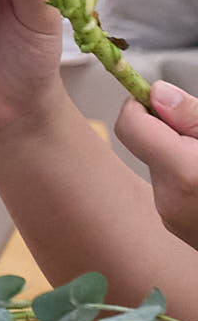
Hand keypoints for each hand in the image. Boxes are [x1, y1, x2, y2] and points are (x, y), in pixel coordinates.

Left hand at [113, 80, 197, 248]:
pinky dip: (188, 175)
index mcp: (184, 173)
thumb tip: (157, 93)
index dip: (142, 104)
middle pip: (146, 144)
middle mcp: (170, 198)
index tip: (163, 99)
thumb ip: (194, 116)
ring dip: (182, 154)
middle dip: (173, 130)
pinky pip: (172, 187)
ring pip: (161, 165)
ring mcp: (172, 217)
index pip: (129, 125)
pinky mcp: (177, 226)